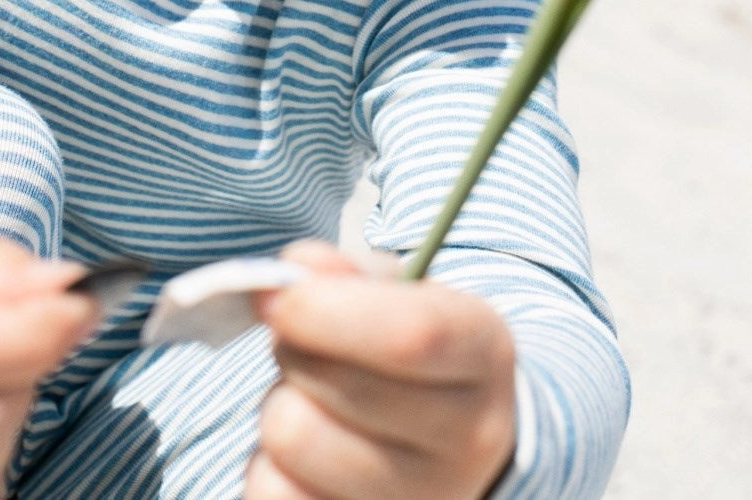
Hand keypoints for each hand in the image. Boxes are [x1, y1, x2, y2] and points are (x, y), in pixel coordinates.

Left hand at [247, 242, 516, 499]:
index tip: (280, 299)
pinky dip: (268, 466)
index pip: (410, 335)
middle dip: (293, 350)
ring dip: (280, 407)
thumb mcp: (404, 294)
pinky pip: (272, 494)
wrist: (458, 441)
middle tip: (300, 342)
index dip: (328, 311)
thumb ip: (348, 273)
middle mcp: (468, 439)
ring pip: (295, 443)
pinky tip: (305, 453)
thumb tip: (290, 274)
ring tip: (310, 399)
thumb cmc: (416, 354)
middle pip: (339, 389)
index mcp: (483, 354)